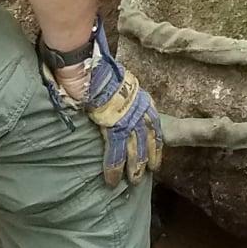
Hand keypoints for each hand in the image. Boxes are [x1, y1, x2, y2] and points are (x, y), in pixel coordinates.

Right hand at [39, 19, 163, 187]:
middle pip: (147, 136)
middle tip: (151, 170)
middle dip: (150, 155)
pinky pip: (115, 151)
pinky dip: (114, 167)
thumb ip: (116, 92)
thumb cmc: (97, 68)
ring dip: (135, 166)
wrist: (89, 66)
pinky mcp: (113, 126)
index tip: (157, 149)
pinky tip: (112, 180)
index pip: (152, 120)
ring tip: (134, 181)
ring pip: (135, 147)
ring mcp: (126, 118)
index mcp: (138, 96)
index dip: (154, 137)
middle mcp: (137, 108)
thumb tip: (110, 98)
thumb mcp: (115, 79)